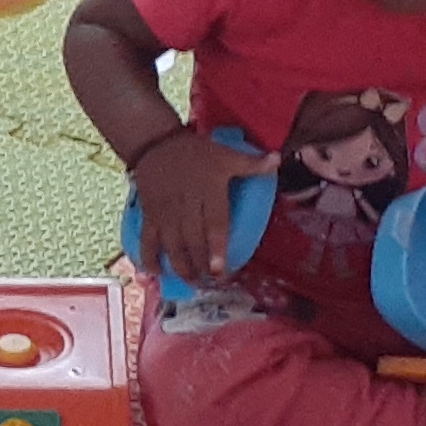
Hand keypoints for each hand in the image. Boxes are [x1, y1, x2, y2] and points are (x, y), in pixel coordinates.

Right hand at [129, 127, 273, 287]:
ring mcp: (165, 214)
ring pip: (172, 246)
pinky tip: (157, 273)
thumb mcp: (226, 155)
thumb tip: (278, 160)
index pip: (215, 226)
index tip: (221, 270)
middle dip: (201, 266)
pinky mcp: (149, 216)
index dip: (217, 249)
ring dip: (181, 268)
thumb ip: (251, 164)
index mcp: (208, 193)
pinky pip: (148, 241)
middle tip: (211, 283)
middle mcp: (186, 207)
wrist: (156, 142)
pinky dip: (150, 258)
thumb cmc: (195, 151)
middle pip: (193, 242)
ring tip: (192, 282)